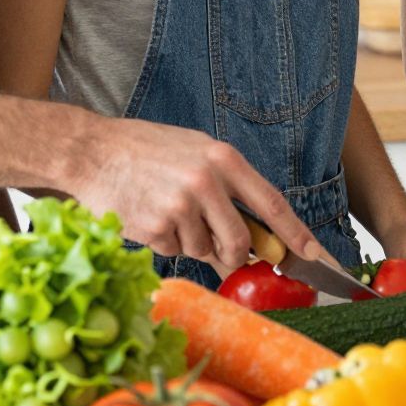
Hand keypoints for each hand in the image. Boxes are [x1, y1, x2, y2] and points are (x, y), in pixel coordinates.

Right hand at [66, 114, 323, 275]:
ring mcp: (179, 206)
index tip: (313, 254)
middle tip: (225, 252)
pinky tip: (150, 216)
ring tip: (169, 212)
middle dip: (237, 255)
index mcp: (224, 159)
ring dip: (192, 242)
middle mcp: (206, 182)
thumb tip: (256, 237)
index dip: (296, 233)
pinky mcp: (154, 227)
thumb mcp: (197, 152)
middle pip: (240, 240)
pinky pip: (175, 251)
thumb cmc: (147, 150)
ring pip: (204, 249)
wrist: (92, 151)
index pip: (272, 203)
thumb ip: (229, 188)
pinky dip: (167, 242)